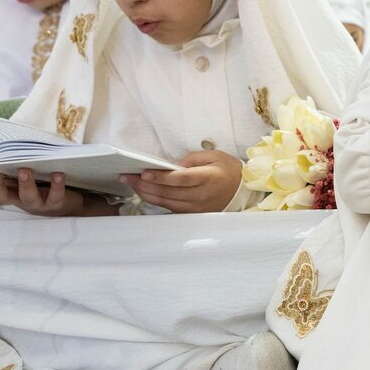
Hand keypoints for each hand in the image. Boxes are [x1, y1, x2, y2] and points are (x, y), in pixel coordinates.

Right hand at [0, 164, 118, 216]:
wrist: (72, 202)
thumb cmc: (43, 182)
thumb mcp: (24, 173)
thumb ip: (12, 162)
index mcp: (7, 189)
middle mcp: (18, 198)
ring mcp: (37, 203)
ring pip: (27, 198)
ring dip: (25, 184)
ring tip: (25, 170)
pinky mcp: (56, 205)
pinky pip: (56, 196)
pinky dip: (57, 185)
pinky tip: (58, 174)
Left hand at [120, 149, 242, 212]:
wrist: (242, 190)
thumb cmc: (227, 170)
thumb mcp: (214, 156)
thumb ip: (192, 159)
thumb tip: (172, 166)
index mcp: (208, 178)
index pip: (181, 179)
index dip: (161, 177)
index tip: (144, 173)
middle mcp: (201, 195)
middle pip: (169, 192)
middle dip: (145, 185)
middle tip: (127, 177)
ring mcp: (196, 207)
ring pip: (166, 202)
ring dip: (146, 194)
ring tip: (131, 184)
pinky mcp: (192, 213)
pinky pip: (170, 208)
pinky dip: (155, 200)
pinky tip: (145, 193)